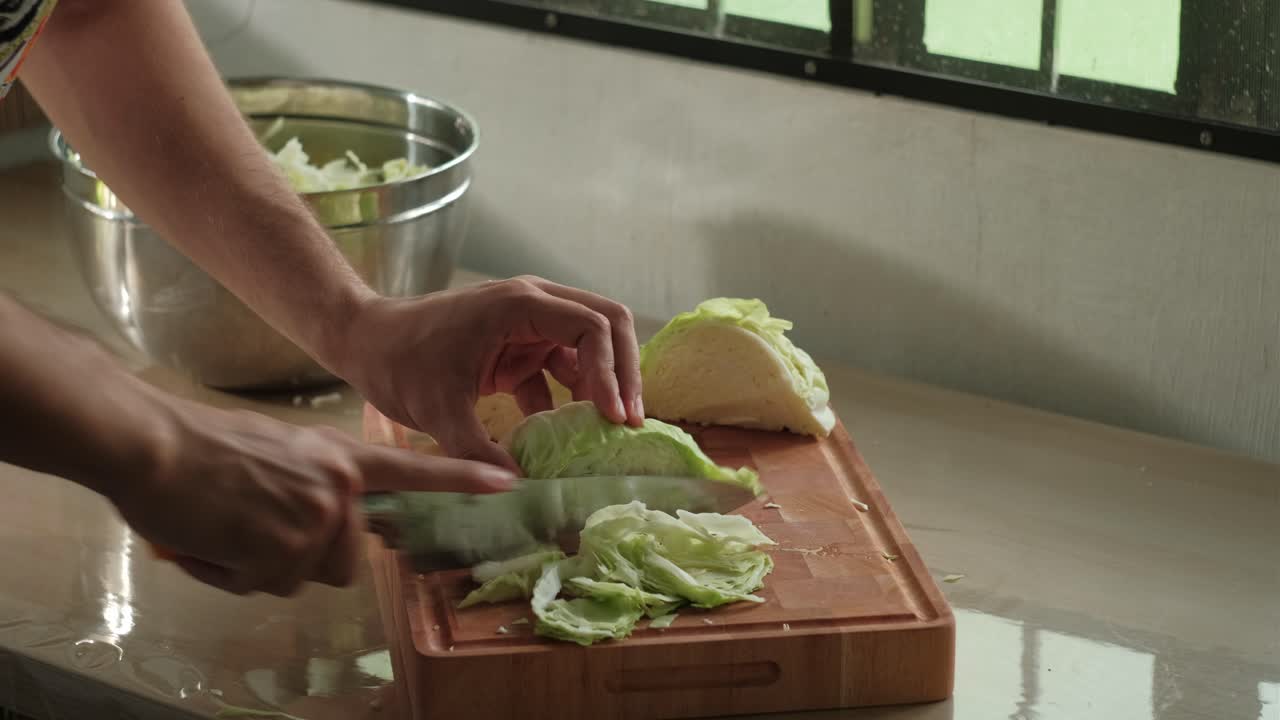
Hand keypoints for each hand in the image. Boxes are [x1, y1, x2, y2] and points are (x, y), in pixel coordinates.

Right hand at [112, 399, 513, 596]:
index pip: (414, 470)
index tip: (507, 483)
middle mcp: (340, 488)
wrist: (155, 445)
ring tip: (230, 526)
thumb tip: (326, 516)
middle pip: (344, 558)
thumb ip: (316, 480)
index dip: (462, 479)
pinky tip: (213, 538)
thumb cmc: (206, 446)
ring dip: (266, 564)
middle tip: (256, 525)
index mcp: (340, 457)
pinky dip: (233, 573)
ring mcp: (316, 520)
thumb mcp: (281, 449)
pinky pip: (263, 585)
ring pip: (303, 575)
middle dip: (303, 555)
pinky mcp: (284, 550)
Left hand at [334, 276, 644, 471]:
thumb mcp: (438, 412)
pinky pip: (562, 367)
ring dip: (604, 385)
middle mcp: (533, 304)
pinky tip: (570, 436)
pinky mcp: (518, 345)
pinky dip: (572, 397)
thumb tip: (517, 491)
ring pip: (591, 345)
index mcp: (519, 304)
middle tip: (631, 421)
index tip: (613, 418)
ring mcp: (528, 323)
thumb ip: (478, 452)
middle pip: (608, 323)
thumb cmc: (398, 362)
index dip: (613, 371)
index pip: (594, 326)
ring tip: (612, 432)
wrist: (365, 342)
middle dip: (625, 371)